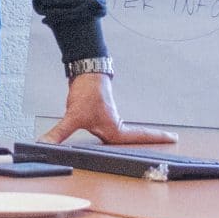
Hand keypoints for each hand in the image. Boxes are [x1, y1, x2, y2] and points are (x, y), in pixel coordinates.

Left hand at [40, 74, 174, 145]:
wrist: (85, 72)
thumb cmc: (86, 92)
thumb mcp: (72, 116)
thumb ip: (58, 133)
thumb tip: (44, 145)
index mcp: (114, 129)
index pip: (139, 138)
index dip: (156, 138)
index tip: (174, 137)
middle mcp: (115, 126)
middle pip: (138, 137)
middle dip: (154, 140)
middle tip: (173, 140)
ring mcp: (110, 121)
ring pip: (128, 133)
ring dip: (141, 136)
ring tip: (158, 140)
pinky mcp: (102, 116)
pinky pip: (116, 129)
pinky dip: (124, 134)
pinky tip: (119, 138)